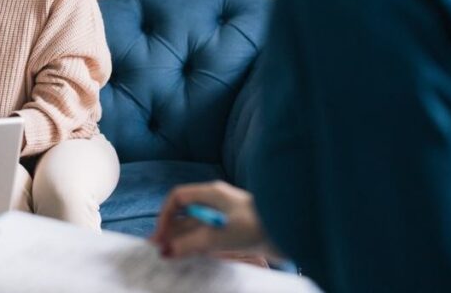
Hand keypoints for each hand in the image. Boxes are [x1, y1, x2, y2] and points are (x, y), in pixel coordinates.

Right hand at [149, 181, 267, 258]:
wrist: (293, 232)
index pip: (178, 198)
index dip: (165, 216)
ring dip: (183, 241)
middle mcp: (217, 203)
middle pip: (186, 215)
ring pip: (196, 228)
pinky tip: (191, 256)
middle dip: (171, 232)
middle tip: (157, 250)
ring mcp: (227, 218)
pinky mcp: (236, 232)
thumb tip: (167, 251)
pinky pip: (209, 238)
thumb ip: (190, 244)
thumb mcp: (218, 235)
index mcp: (212, 194)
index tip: (161, 236)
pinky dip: (197, 246)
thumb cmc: (257, 225)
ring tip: (169, 256)